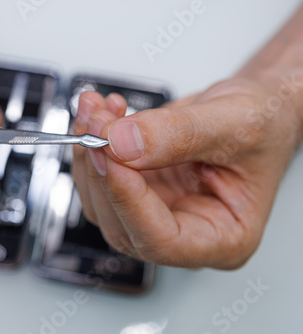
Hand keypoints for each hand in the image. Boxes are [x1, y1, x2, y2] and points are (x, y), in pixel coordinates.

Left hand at [72, 77, 302, 268]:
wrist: (256, 108)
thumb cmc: (265, 124)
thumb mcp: (234, 123)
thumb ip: (178, 135)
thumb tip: (121, 144)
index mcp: (222, 239)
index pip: (162, 240)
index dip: (128, 200)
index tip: (110, 154)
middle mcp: (185, 231)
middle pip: (121, 223)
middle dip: (102, 170)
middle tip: (97, 124)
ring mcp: (158, 210)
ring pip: (103, 201)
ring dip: (90, 154)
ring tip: (96, 112)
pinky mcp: (141, 188)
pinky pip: (104, 176)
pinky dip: (94, 145)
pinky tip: (102, 117)